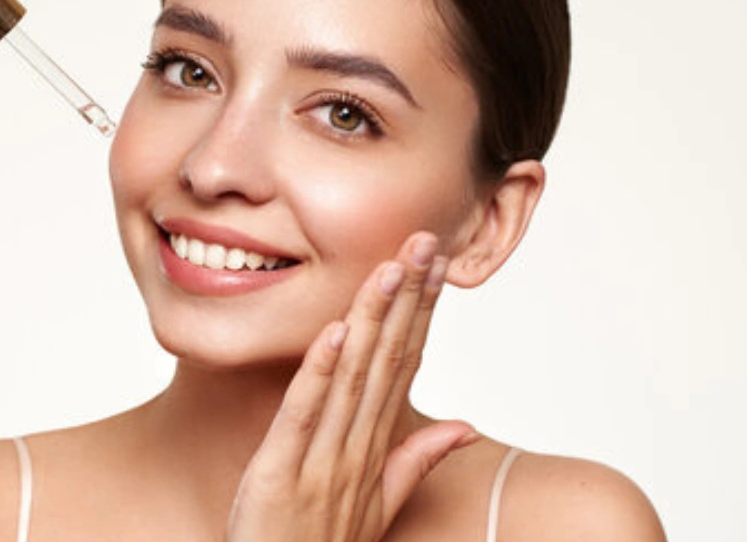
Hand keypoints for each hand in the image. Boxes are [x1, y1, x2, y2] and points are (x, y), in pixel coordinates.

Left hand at [227, 232, 477, 541]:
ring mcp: (322, 462)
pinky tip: (334, 332)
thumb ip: (418, 461)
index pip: (406, 365)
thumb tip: (465, 425)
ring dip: (371, 319)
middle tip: (424, 242)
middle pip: (388, 360)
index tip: (437, 264)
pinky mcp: (281, 474)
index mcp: (377, 448)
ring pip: (353, 378)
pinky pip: (303, 415)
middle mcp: (358, 449)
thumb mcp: (380, 504)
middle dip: (407, 298)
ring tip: (390, 268)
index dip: (422, 312)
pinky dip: (319, 372)